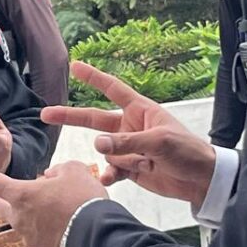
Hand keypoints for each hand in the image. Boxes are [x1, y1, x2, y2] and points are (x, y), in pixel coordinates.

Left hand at [0, 160, 107, 246]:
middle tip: (19, 193)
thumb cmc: (83, 199)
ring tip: (57, 209)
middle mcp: (19, 217)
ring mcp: (28, 236)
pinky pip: (37, 236)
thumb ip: (57, 170)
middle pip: (1, 205)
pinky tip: (63, 224)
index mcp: (22, 193)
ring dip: (32, 213)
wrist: (96, 236)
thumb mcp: (74, 171)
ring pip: (22, 221)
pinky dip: (45, 229)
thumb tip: (49, 177)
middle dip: (4, 198)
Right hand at [41, 61, 216, 205]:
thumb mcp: (159, 142)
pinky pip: (110, 169)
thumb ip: (126, 143)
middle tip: (46, 114)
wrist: (201, 180)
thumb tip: (96, 144)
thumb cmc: (187, 151)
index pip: (112, 89)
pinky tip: (111, 179)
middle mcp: (130, 126)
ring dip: (118, 159)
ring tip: (144, 164)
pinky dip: (110, 174)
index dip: (93, 78)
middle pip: (94, 120)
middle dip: (71, 117)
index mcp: (141, 110)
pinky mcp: (130, 168)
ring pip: (106, 151)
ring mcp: (128, 148)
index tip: (74, 66)